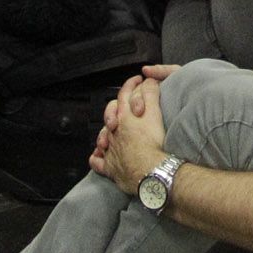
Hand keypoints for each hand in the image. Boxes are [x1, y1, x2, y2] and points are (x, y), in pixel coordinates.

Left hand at [93, 72, 166, 191]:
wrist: (150, 172)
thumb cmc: (153, 145)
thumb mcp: (155, 112)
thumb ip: (151, 93)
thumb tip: (149, 80)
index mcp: (124, 116)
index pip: (124, 93)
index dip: (132, 84)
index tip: (138, 81)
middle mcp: (114, 131)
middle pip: (111, 113)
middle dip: (117, 107)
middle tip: (127, 107)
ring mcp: (110, 149)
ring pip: (103, 134)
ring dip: (107, 130)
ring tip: (112, 130)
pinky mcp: (110, 167)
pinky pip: (98, 161)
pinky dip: (98, 157)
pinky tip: (99, 155)